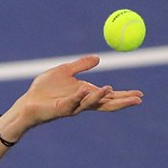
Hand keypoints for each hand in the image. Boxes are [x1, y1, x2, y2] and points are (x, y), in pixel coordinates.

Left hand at [14, 55, 142, 127]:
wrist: (28, 101)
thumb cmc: (44, 89)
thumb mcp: (65, 72)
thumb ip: (81, 65)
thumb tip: (99, 58)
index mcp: (86, 94)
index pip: (110, 96)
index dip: (124, 95)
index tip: (140, 94)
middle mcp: (83, 103)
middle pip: (107, 104)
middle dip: (122, 101)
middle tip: (138, 99)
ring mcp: (73, 107)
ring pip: (91, 103)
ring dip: (101, 96)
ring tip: (111, 89)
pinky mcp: (61, 108)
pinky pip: (72, 102)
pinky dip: (80, 97)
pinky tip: (85, 90)